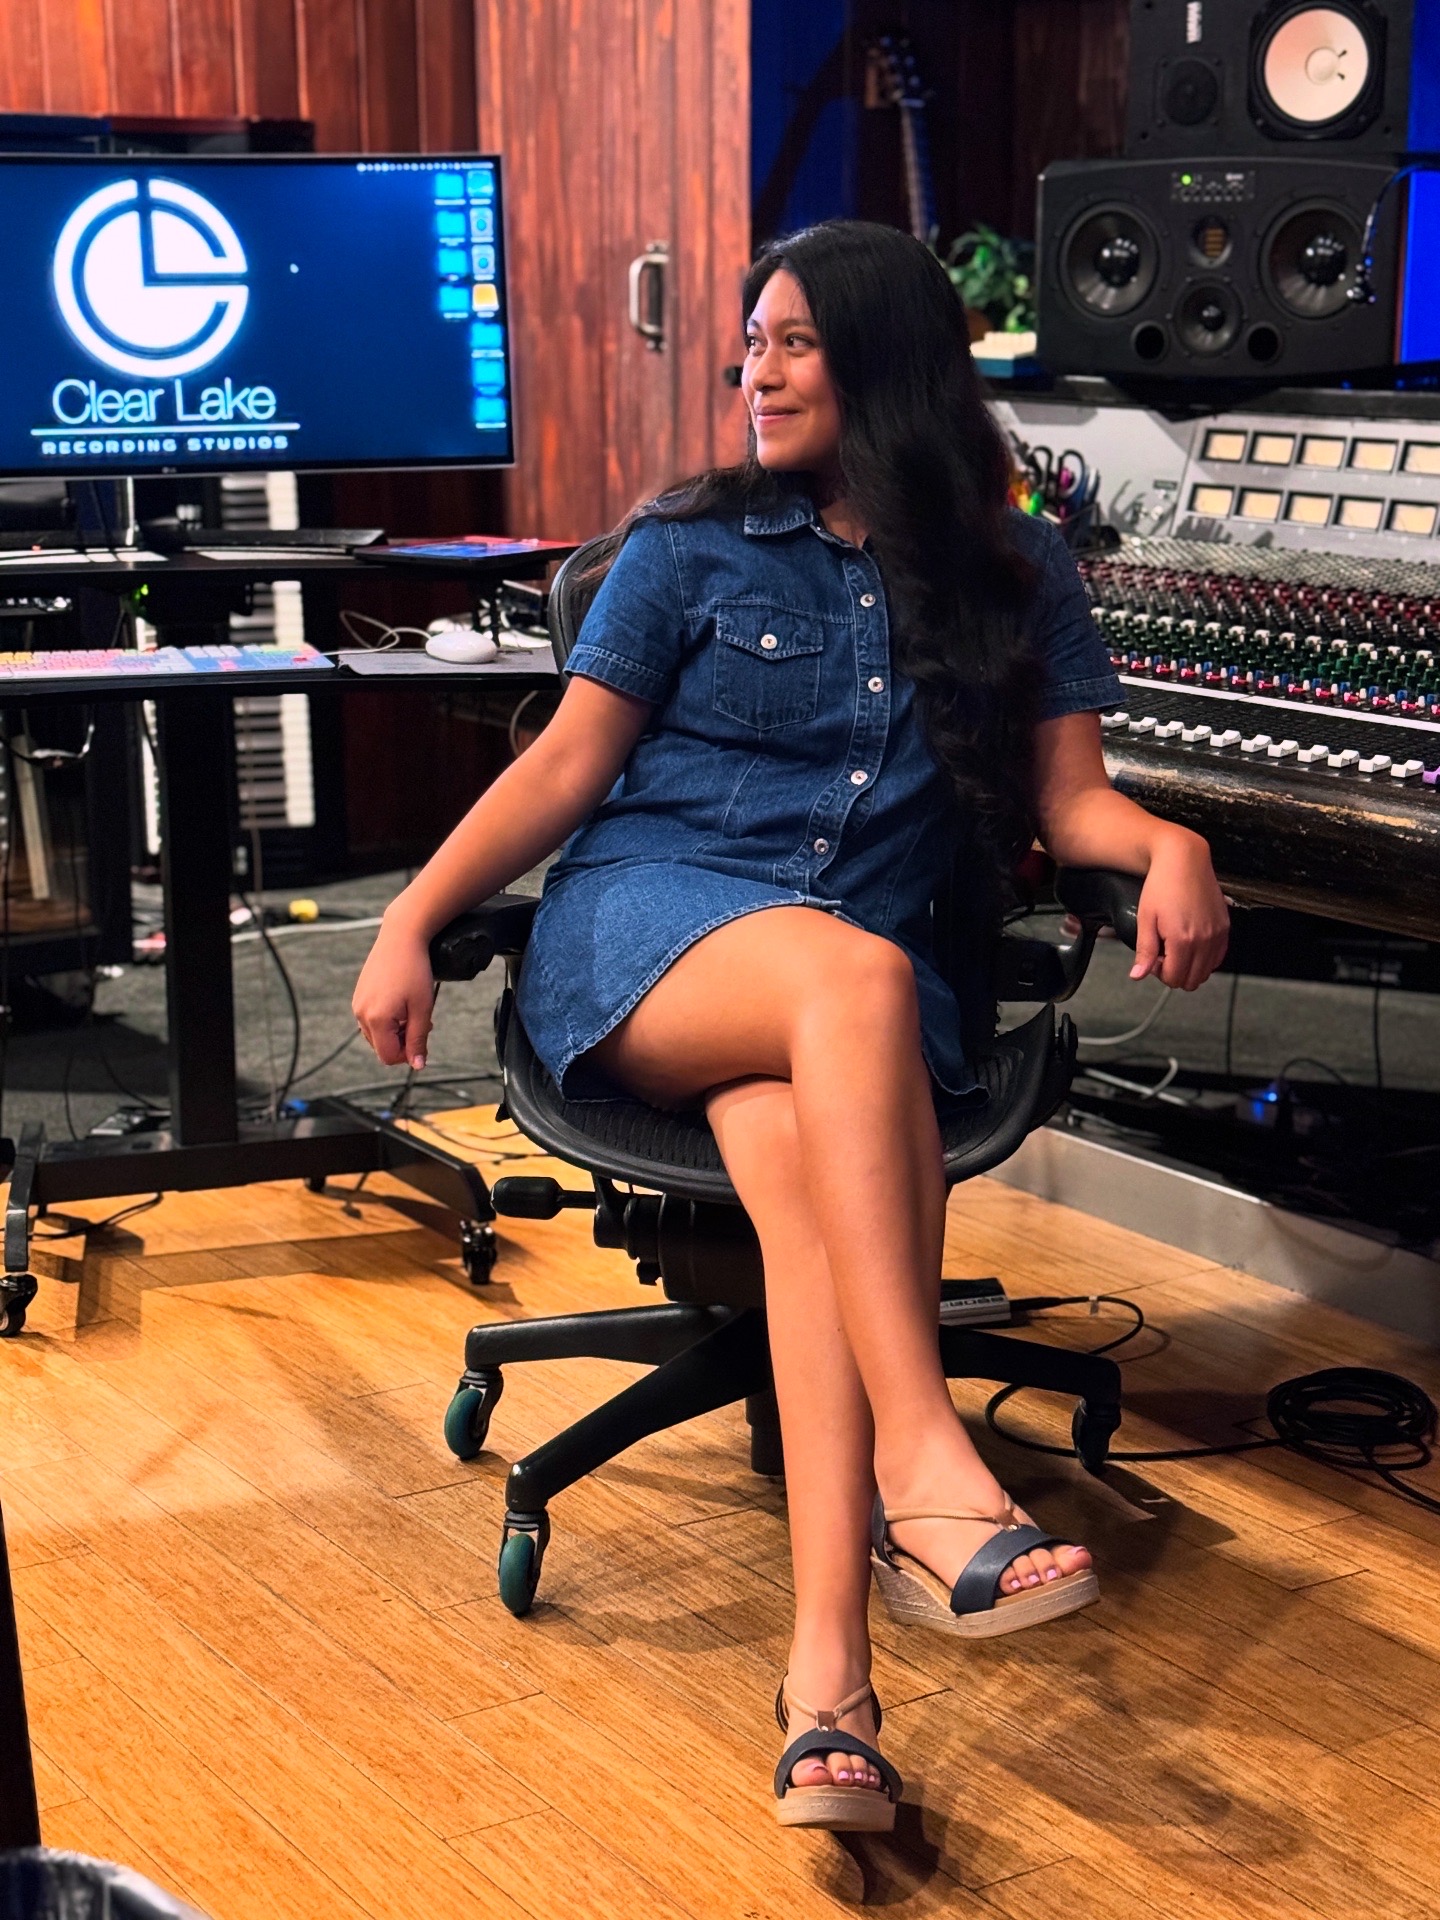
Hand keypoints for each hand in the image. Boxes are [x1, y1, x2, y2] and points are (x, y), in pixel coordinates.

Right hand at [352, 919, 436, 1067]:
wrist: (401, 936)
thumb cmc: (415, 970)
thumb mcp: (422, 1008)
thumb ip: (418, 1039)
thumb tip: (417, 1066)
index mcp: (375, 1019)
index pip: (388, 1056)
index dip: (407, 1055)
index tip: (422, 1039)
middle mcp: (360, 1013)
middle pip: (381, 1046)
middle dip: (402, 1041)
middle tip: (421, 1021)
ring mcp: (357, 1003)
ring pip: (376, 1033)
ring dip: (395, 1030)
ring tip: (412, 1010)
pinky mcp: (359, 994)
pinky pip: (371, 1018)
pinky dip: (386, 1018)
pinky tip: (401, 1002)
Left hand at [1131, 830, 1228, 991]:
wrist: (1184, 859)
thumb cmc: (1162, 885)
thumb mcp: (1146, 919)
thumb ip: (1145, 951)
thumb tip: (1138, 975)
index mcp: (1183, 940)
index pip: (1174, 978)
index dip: (1159, 973)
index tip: (1152, 957)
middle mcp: (1205, 940)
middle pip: (1192, 980)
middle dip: (1174, 973)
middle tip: (1162, 953)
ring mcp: (1218, 934)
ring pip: (1206, 971)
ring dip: (1190, 966)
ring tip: (1175, 946)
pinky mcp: (1225, 927)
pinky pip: (1218, 957)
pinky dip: (1204, 958)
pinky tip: (1190, 943)